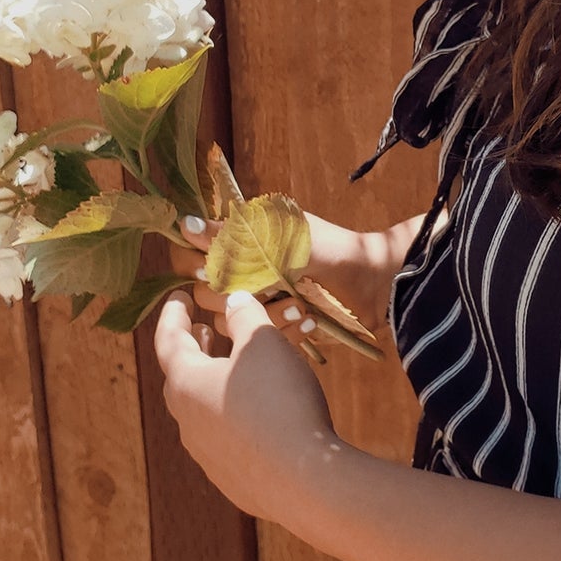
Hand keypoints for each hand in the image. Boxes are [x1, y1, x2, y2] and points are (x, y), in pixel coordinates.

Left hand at [152, 287, 342, 519]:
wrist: (302, 481)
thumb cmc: (278, 400)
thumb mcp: (264, 343)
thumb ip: (245, 316)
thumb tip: (233, 301)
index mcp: (186, 383)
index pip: (168, 340)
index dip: (173, 314)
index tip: (178, 296)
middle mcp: (187, 421)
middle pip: (181, 377)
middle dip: (194, 349)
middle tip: (204, 330)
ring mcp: (207, 455)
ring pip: (203, 410)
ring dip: (213, 384)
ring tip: (232, 368)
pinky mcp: (230, 479)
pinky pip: (226, 439)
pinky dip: (233, 416)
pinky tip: (256, 414)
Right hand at [166, 208, 400, 344]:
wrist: (377, 282)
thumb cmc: (331, 250)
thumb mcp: (279, 239)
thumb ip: (231, 236)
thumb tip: (183, 222)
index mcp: (241, 241)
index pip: (192, 255)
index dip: (196, 264)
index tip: (212, 269)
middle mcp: (245, 272)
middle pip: (206, 294)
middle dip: (236, 293)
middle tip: (267, 287)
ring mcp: (262, 302)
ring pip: (232, 321)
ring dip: (266, 314)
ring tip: (300, 306)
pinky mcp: (279, 327)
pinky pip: (260, 338)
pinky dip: (285, 330)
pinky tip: (309, 321)